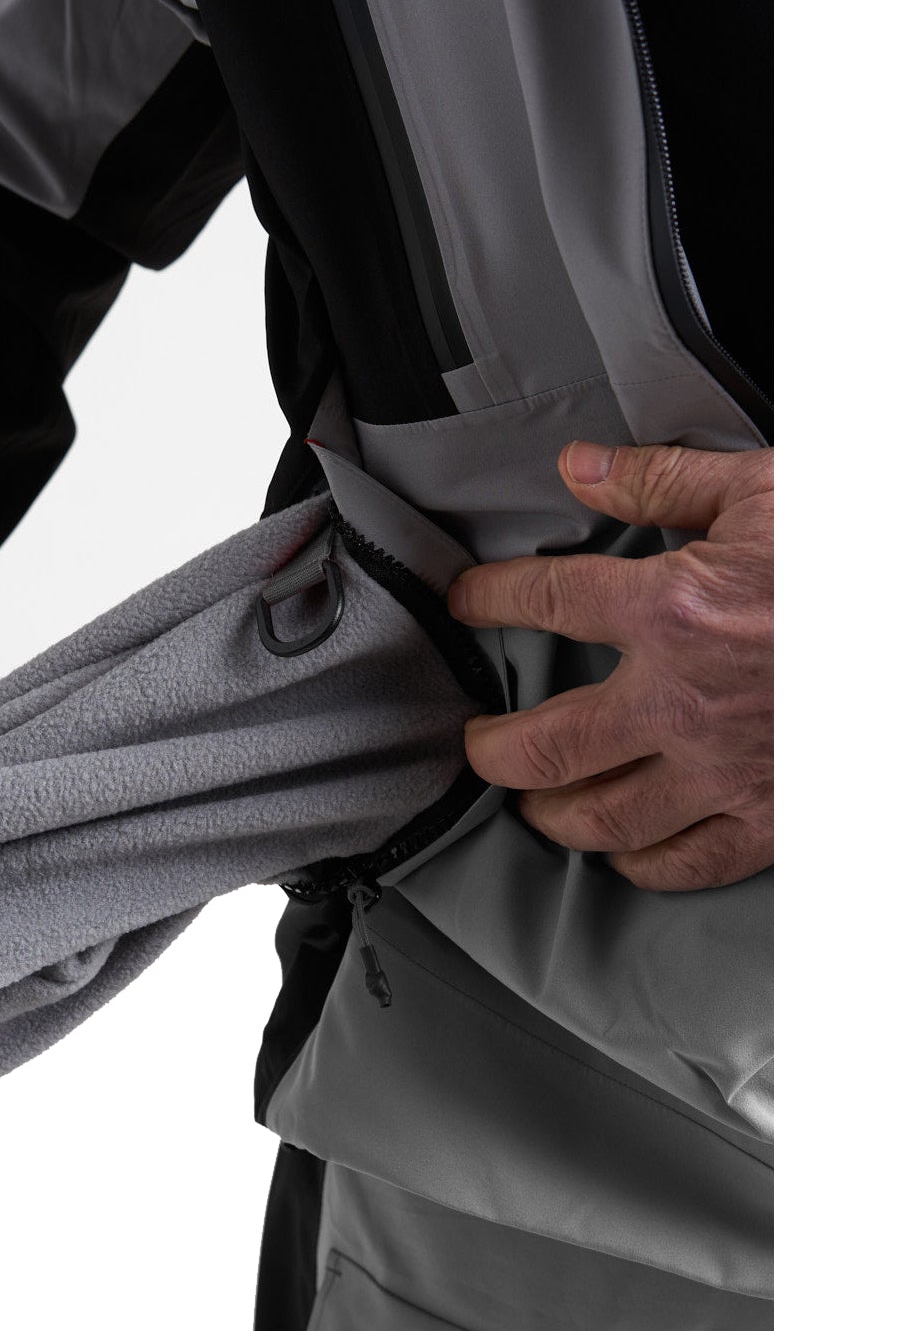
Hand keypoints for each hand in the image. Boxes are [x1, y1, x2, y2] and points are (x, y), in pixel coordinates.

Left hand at [447, 441, 772, 891]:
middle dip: (493, 751)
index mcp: (674, 607)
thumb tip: (579, 467)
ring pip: (603, 816)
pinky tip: (622, 851)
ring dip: (552, 814)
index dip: (489, 599)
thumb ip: (661, 481)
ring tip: (533, 803)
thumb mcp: (767, 490)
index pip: (545, 601)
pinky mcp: (774, 816)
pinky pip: (687, 861)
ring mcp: (726, 768)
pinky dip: (642, 862)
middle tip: (477, 746)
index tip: (464, 603)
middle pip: (546, 746)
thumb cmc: (866, 552)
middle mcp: (683, 698)